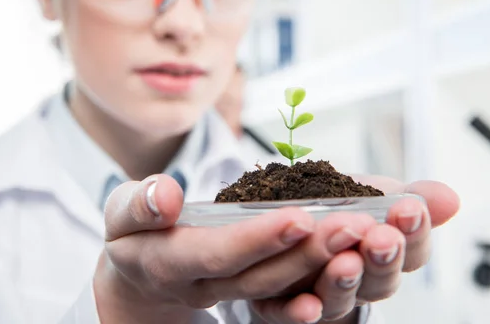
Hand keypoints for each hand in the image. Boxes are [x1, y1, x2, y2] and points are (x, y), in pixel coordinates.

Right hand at [93, 174, 377, 323]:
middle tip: (354, 224)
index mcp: (171, 264)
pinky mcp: (251, 288)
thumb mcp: (122, 214)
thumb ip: (139, 204)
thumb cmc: (133, 235)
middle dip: (308, 253)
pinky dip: (321, 285)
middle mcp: (206, 286)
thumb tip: (166, 196)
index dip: (257, 239)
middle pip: (261, 275)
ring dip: (325, 264)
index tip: (301, 217)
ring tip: (367, 235)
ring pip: (282, 285)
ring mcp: (231, 292)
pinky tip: (354, 268)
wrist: (142, 275)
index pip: (217, 254)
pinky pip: (287, 293)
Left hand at [248, 176, 459, 322]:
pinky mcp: (284, 304)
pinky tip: (306, 305)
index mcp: (386, 253)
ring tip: (345, 262)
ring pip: (338, 298)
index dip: (413, 233)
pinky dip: (299, 312)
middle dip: (382, 258)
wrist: (292, 218)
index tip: (409, 209)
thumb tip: (450, 198)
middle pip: (379, 281)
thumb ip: (413, 196)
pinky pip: (290, 314)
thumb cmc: (343, 207)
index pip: (412, 251)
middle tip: (382, 238)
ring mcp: (324, 294)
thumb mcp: (378, 194)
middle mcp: (360, 281)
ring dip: (344, 282)